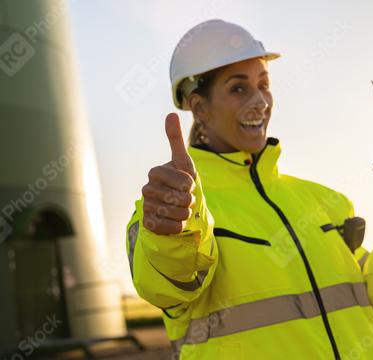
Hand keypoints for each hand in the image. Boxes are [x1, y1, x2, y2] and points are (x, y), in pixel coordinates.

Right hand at [141, 113, 196, 234]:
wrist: (177, 207)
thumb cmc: (182, 183)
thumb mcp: (184, 162)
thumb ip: (175, 139)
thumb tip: (171, 113)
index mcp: (155, 172)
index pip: (182, 180)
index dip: (190, 184)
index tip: (188, 184)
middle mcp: (147, 189)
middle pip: (180, 198)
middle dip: (190, 200)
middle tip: (185, 198)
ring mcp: (146, 207)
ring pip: (176, 213)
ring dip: (185, 213)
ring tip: (181, 209)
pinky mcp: (148, 224)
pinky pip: (169, 227)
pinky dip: (178, 226)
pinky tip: (175, 220)